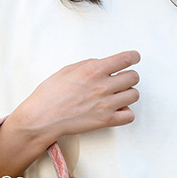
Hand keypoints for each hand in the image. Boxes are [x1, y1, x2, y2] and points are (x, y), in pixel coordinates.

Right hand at [15, 50, 140, 145]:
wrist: (42, 118)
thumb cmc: (49, 94)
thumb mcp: (67, 70)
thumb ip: (87, 64)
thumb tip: (101, 63)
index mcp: (93, 70)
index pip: (126, 59)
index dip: (134, 57)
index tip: (134, 58)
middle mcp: (103, 86)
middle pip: (134, 77)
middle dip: (129, 77)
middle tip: (121, 80)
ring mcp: (106, 104)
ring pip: (134, 95)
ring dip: (128, 94)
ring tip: (117, 96)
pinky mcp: (106, 121)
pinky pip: (129, 116)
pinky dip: (125, 113)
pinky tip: (116, 110)